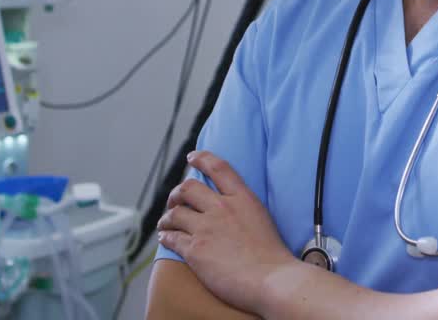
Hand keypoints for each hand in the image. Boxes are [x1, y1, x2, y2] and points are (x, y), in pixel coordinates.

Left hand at [157, 151, 294, 313]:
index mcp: (242, 198)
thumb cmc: (272, 256)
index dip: (201, 158)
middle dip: (177, 193)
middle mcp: (222, 208)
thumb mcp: (262, 218)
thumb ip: (245, 208)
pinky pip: (172, 237)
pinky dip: (166, 236)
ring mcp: (207, 228)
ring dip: (167, 217)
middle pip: (188, 188)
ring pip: (175, 212)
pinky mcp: (195, 250)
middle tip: (175, 200)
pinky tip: (165, 237)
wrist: (272, 279)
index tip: (192, 157)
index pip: (217, 167)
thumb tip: (233, 209)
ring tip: (165, 222)